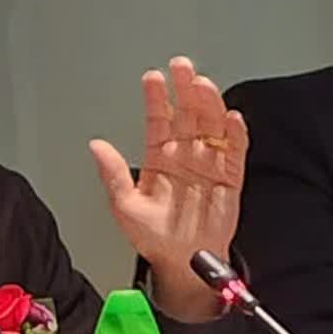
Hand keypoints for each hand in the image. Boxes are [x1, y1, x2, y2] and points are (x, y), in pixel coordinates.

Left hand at [90, 57, 247, 321]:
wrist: (183, 265)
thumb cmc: (154, 238)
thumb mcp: (125, 206)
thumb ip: (114, 174)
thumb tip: (96, 146)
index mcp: (160, 158)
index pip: (159, 120)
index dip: (157, 99)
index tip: (153, 78)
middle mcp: (186, 156)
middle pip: (188, 115)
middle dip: (185, 90)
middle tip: (182, 67)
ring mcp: (209, 164)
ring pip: (212, 126)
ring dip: (209, 104)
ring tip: (203, 86)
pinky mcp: (230, 178)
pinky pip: (235, 151)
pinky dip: (235, 134)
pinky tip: (230, 119)